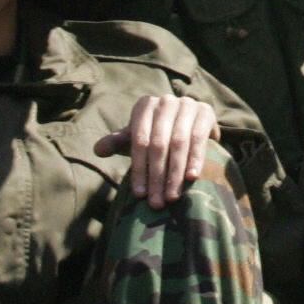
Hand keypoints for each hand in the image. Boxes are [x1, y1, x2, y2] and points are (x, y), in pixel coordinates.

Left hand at [93, 93, 220, 205]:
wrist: (190, 123)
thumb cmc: (157, 134)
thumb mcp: (138, 137)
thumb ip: (118, 143)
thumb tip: (98, 150)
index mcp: (145, 106)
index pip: (139, 141)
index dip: (139, 169)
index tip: (139, 194)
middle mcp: (165, 101)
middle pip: (158, 144)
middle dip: (157, 176)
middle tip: (156, 202)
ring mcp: (187, 104)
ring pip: (179, 142)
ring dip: (175, 173)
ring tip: (172, 197)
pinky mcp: (205, 111)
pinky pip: (199, 139)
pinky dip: (195, 159)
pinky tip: (192, 178)